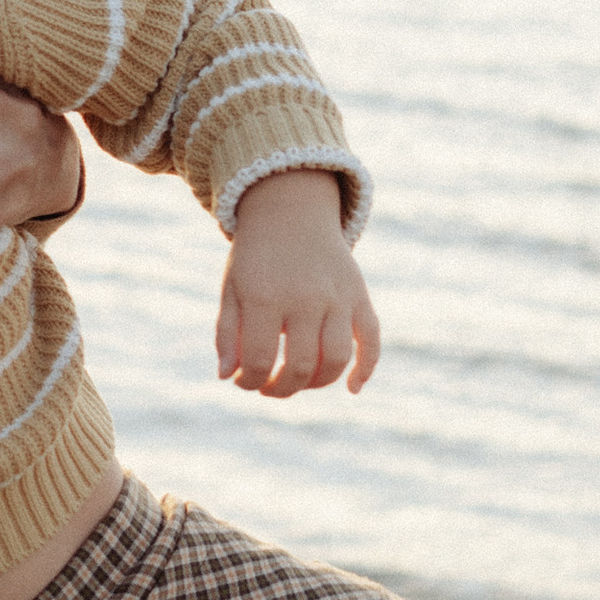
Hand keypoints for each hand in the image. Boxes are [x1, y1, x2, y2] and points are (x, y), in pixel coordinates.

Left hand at [216, 169, 380, 396]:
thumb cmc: (256, 257)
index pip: (259, 360)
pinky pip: (371, 338)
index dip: (250, 381)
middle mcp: (306, 298)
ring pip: (337, 359)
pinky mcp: (359, 295)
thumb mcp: (232, 289)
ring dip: (317, 384)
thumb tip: (228, 377)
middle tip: (269, 387)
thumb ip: (227, 333)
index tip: (244, 381)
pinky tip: (352, 389)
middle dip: (282, 389)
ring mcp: (337, 297)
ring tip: (299, 381)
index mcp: (266, 297)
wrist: (291, 210)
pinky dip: (366, 368)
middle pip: (302, 366)